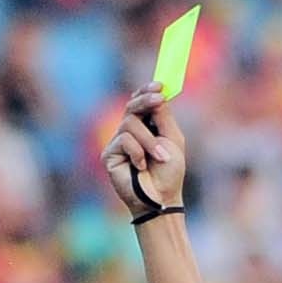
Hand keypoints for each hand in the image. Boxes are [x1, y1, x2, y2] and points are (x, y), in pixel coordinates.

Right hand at [101, 82, 186, 215]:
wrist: (162, 197)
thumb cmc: (169, 172)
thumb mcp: (172, 139)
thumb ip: (163, 116)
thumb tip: (158, 94)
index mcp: (146, 126)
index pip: (140, 102)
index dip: (146, 91)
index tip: (159, 85)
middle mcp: (130, 133)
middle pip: (131, 106)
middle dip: (146, 101)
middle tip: (159, 99)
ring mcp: (118, 143)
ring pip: (129, 124)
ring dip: (148, 140)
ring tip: (160, 156)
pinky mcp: (109, 155)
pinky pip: (123, 140)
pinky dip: (137, 152)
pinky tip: (141, 166)